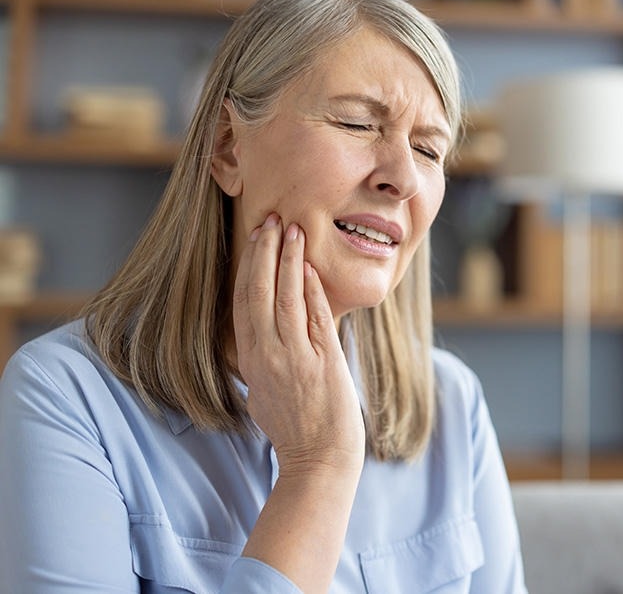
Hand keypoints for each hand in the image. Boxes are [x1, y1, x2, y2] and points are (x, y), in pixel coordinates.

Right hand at [232, 213, 364, 474]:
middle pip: (258, 292)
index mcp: (250, 360)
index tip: (253, 238)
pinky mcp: (322, 362)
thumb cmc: (295, 429)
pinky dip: (311, 289)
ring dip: (288, 260)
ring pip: (285, 298)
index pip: (243, 302)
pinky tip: (310, 266)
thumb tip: (262, 337)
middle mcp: (266, 355)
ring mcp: (293, 358)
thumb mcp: (264, 392)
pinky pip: (314, 317)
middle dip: (264, 252)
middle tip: (271, 219)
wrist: (319, 460)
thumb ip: (262, 361)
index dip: (248, 267)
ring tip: (292, 229)